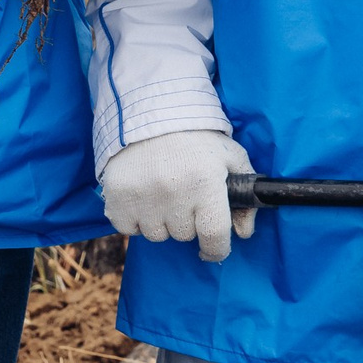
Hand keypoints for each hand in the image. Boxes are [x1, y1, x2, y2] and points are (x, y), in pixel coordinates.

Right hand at [100, 130, 254, 262]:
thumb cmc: (196, 138)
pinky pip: (128, 229)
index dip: (216, 248)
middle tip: (183, 195)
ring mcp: (143, 198)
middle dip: (187, 221)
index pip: (214, 236)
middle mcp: (174, 193)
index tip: (212, 247)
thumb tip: (244, 232)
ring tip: (161, 192)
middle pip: (184, 235)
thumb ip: (246, 194)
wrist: (149, 113)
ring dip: (161, 220)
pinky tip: (141, 197)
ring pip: (157, 234)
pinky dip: (134, 219)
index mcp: (205, 183)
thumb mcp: (230, 157)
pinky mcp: (117, 198)